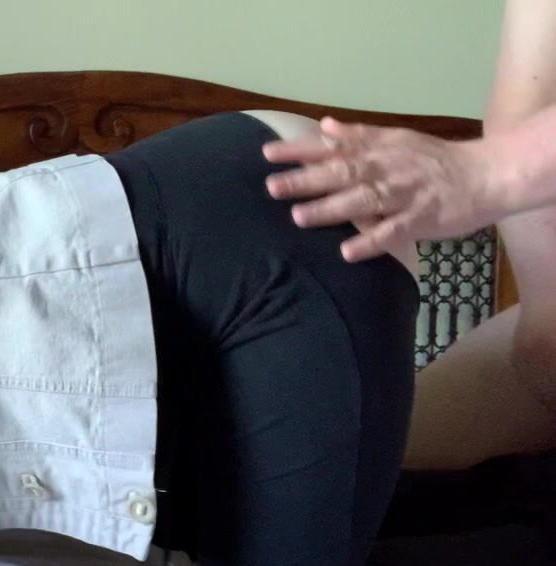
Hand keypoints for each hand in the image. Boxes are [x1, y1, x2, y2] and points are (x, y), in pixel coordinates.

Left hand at [262, 117, 504, 261]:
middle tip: (272, 187)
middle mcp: (387, 168)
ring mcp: (403, 194)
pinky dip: (370, 241)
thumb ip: (358, 135)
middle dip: (305, 180)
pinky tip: (347, 251)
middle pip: (341, 173)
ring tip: (299, 217)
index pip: (333, 147)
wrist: (487, 174)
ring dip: (330, 208)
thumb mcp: (397, 139)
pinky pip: (393, 232)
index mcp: (379, 149)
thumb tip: (323, 126)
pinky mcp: (421, 219)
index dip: (299, 150)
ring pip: (362, 201)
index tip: (267, 153)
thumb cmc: (435, 160)